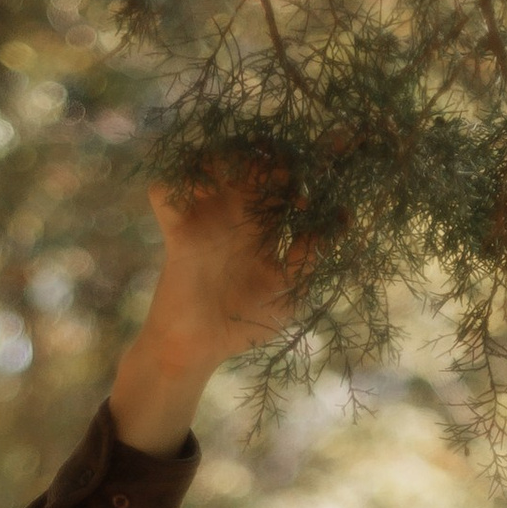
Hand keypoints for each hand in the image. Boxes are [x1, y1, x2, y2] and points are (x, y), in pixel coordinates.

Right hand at [109, 180, 309, 453]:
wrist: (199, 349)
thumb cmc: (244, 325)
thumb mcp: (290, 293)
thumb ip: (311, 258)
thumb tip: (342, 218)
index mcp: (264, 229)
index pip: (285, 185)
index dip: (302, 173)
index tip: (316, 182)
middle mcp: (234, 216)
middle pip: (249, 162)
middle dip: (265, 158)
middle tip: (278, 176)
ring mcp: (203, 220)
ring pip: (205, 162)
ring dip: (219, 159)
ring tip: (236, 178)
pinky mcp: (175, 231)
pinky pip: (164, 192)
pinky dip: (176, 185)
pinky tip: (200, 197)